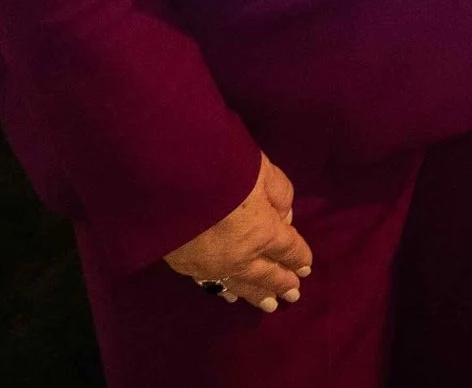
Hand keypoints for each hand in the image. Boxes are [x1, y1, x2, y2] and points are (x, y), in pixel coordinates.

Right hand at [162, 153, 312, 313]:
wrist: (164, 178)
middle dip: (282, 283)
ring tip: (269, 305)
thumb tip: (283, 216)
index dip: (299, 257)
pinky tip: (229, 294)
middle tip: (293, 295)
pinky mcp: (184, 264)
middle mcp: (240, 255)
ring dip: (257, 294)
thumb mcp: (263, 170)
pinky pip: (211, 283)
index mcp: (263, 232)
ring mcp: (211, 264)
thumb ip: (280, 194)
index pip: (288, 249)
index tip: (306, 266)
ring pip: (240, 284)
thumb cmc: (221, 166)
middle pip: (267, 274)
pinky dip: (224, 289)